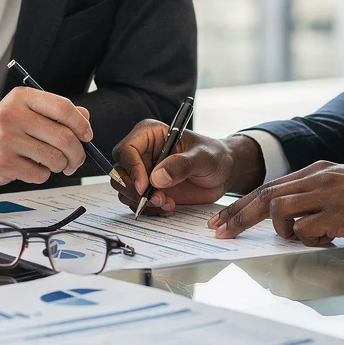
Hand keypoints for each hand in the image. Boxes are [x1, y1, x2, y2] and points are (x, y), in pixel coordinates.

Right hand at [0, 87, 91, 186]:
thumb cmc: (1, 129)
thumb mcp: (25, 111)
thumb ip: (55, 112)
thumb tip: (84, 117)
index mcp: (22, 98)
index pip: (63, 107)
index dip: (81, 124)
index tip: (86, 135)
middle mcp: (13, 116)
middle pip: (63, 137)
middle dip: (77, 153)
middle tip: (75, 159)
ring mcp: (6, 140)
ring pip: (54, 158)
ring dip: (61, 166)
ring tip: (54, 164)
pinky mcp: (3, 162)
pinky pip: (40, 174)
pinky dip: (43, 175)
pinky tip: (32, 168)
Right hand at [110, 122, 264, 214]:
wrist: (223, 173)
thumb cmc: (214, 156)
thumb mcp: (203, 157)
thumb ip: (182, 165)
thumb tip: (157, 178)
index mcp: (150, 135)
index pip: (126, 150)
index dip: (132, 169)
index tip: (144, 186)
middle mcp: (142, 153)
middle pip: (120, 172)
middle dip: (134, 190)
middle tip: (157, 199)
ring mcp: (144, 173)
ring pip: (124, 190)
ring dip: (142, 202)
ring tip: (167, 203)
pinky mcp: (149, 190)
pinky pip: (136, 202)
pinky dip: (149, 209)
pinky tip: (169, 206)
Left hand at [210, 162, 343, 246]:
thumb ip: (317, 197)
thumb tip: (294, 221)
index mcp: (318, 171)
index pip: (270, 187)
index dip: (243, 205)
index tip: (223, 220)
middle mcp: (319, 179)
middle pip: (266, 196)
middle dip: (239, 216)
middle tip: (221, 231)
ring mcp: (329, 196)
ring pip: (281, 210)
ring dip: (282, 230)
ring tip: (300, 238)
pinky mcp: (341, 215)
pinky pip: (307, 230)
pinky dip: (308, 240)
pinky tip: (327, 240)